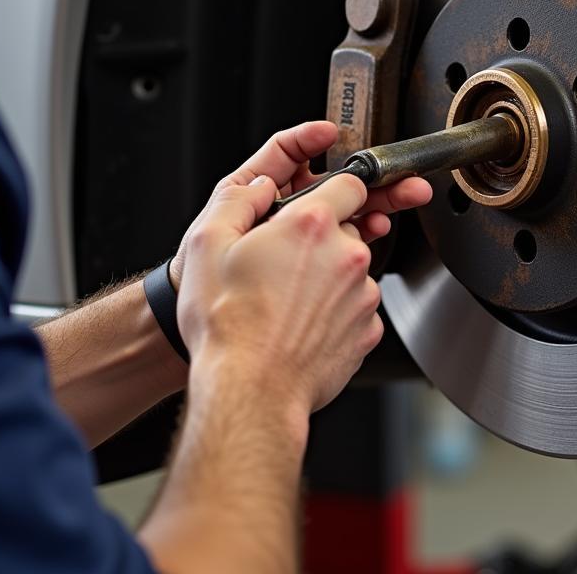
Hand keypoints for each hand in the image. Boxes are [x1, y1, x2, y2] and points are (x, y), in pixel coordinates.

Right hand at [175, 171, 385, 414]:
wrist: (250, 393)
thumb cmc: (227, 325)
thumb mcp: (208, 244)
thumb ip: (239, 199)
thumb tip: (261, 185)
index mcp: (311, 225)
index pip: (350, 183)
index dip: (332, 190)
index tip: (318, 204)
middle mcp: (347, 256)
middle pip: (346, 230)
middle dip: (320, 240)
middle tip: (283, 264)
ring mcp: (363, 295)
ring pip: (351, 271)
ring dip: (328, 278)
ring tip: (287, 302)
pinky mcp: (368, 330)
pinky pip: (355, 308)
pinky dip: (335, 313)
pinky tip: (302, 326)